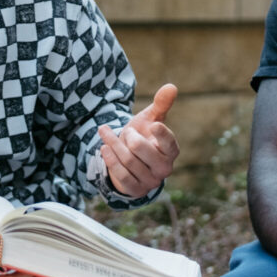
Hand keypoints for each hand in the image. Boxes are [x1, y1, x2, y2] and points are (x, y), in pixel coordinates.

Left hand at [98, 83, 180, 197]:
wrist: (129, 159)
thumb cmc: (143, 136)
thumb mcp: (151, 119)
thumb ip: (161, 104)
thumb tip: (171, 86)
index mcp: (171, 150)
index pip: (169, 144)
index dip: (162, 134)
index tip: (153, 125)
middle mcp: (164, 168)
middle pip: (140, 149)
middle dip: (128, 136)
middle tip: (127, 131)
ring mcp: (151, 182)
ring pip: (127, 160)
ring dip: (114, 144)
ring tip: (106, 134)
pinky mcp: (136, 190)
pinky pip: (121, 175)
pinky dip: (110, 160)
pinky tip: (104, 148)